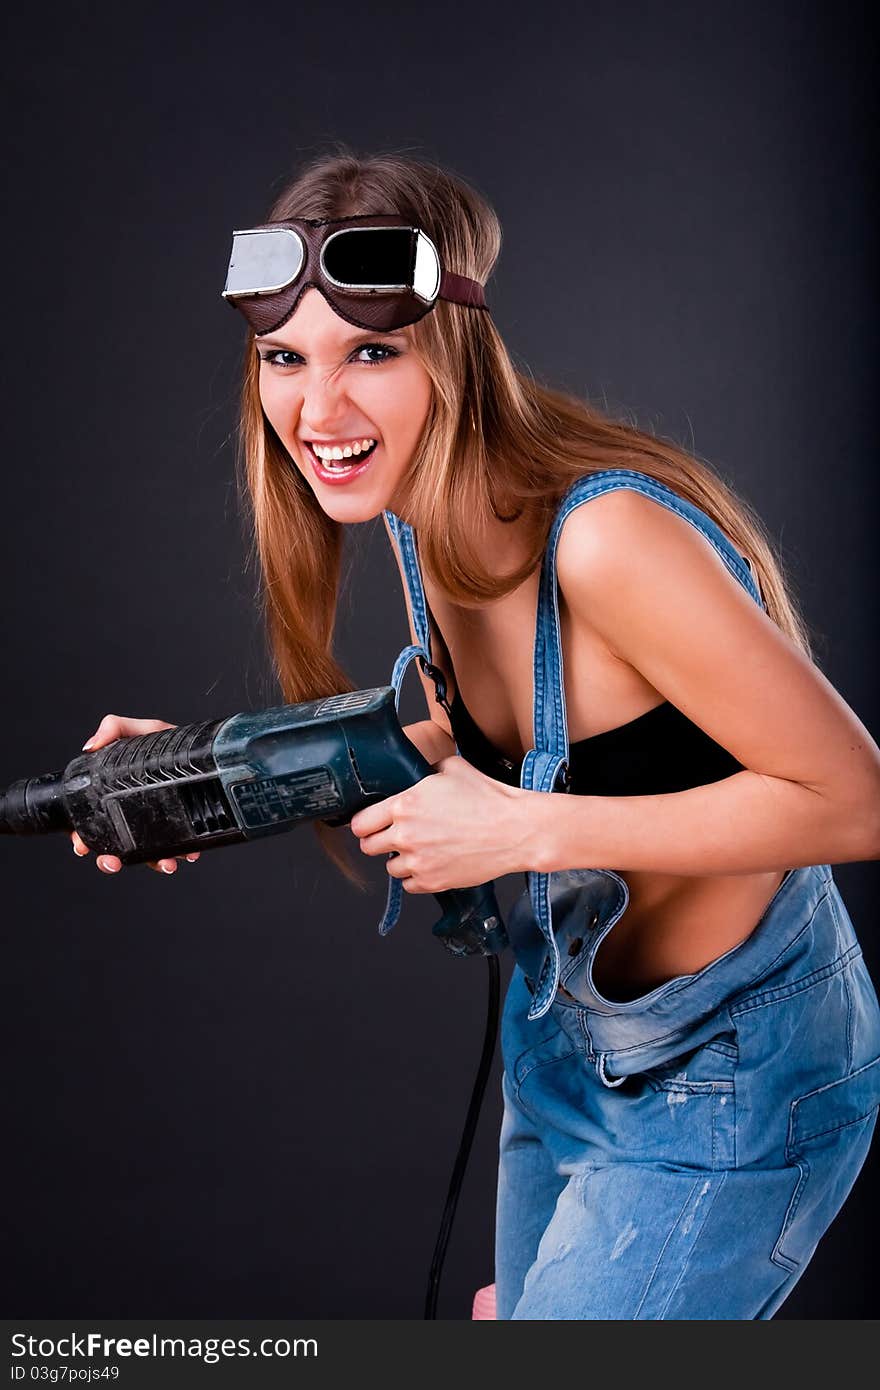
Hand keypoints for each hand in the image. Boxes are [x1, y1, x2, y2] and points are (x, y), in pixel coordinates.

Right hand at [69, 714, 201, 874]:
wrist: (207, 749)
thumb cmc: (169, 741)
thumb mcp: (143, 731)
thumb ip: (116, 728)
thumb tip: (90, 746)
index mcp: (115, 794)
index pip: (91, 819)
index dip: (82, 835)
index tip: (82, 844)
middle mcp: (133, 813)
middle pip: (111, 845)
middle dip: (108, 859)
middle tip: (112, 861)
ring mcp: (156, 824)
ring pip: (144, 855)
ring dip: (149, 864)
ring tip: (160, 864)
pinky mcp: (178, 831)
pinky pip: (175, 849)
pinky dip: (178, 854)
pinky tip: (185, 854)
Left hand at [349, 754, 531, 892]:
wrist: (515, 830)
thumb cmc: (489, 799)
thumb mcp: (453, 768)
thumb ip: (427, 771)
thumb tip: (421, 773)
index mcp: (405, 805)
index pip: (361, 823)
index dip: (365, 823)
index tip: (371, 824)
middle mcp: (406, 835)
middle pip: (368, 847)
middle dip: (379, 841)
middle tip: (395, 838)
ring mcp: (418, 861)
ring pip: (390, 868)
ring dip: (401, 860)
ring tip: (421, 850)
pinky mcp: (433, 882)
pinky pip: (409, 886)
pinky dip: (417, 877)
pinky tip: (432, 864)